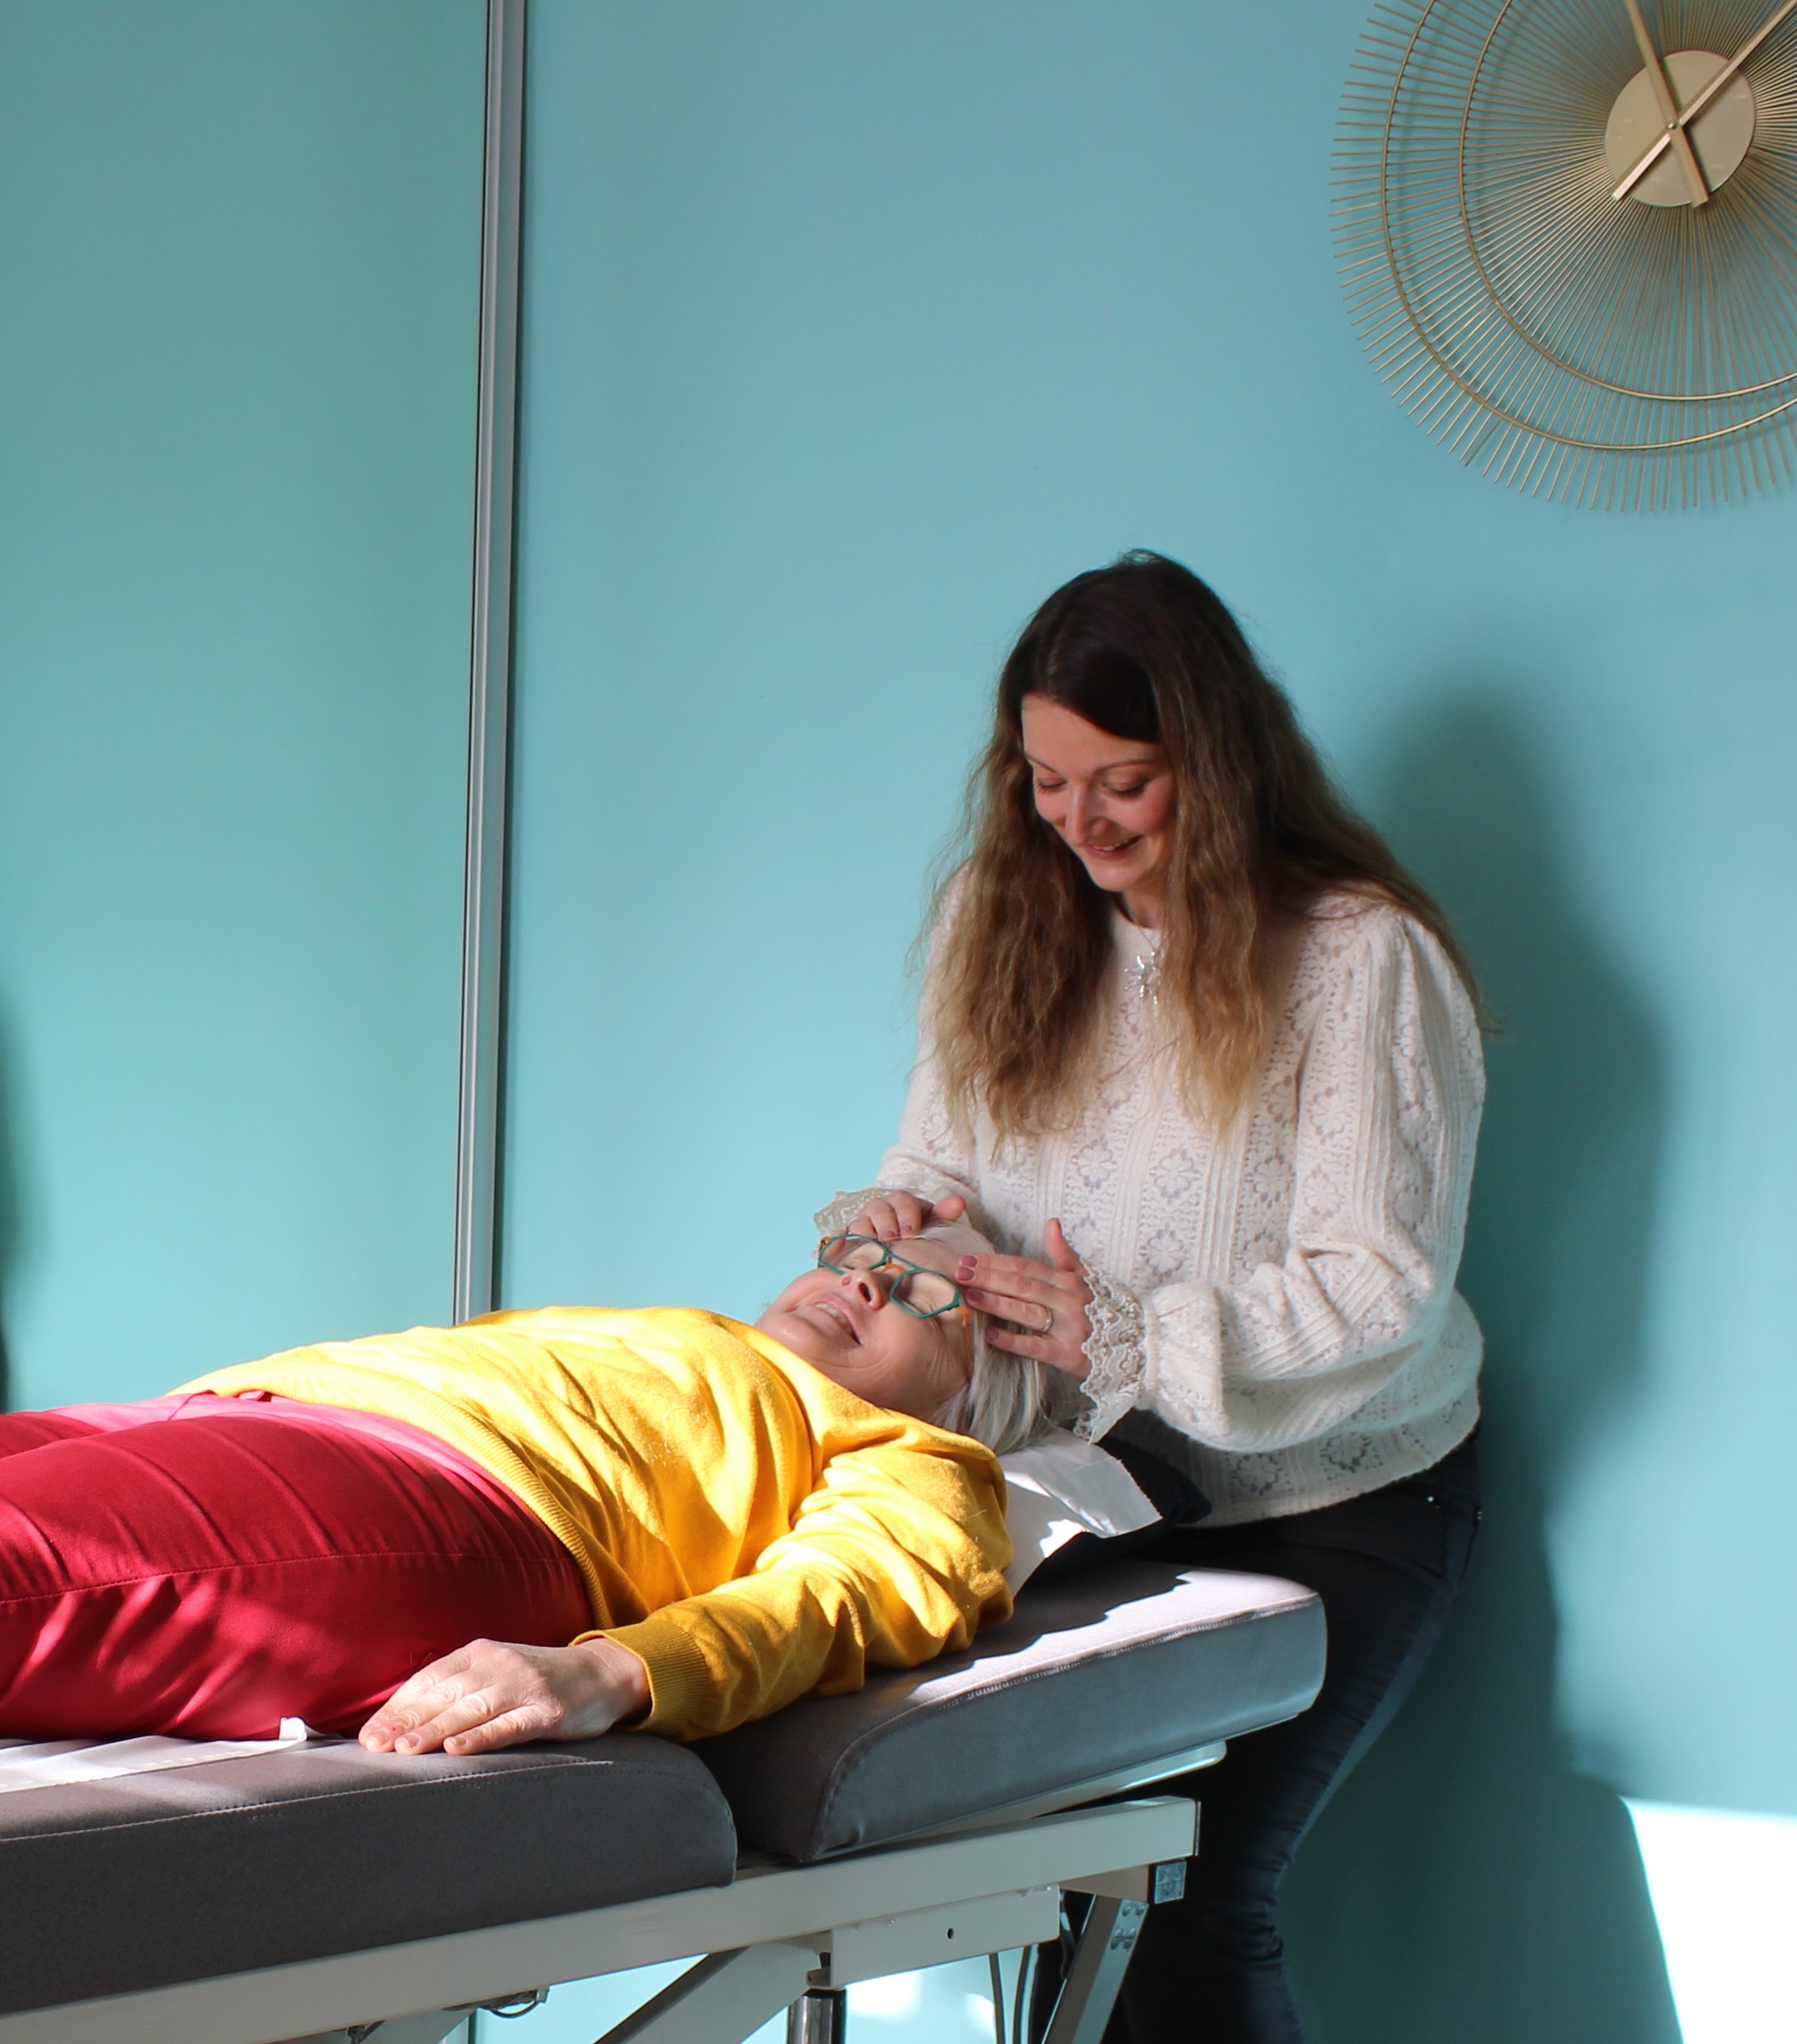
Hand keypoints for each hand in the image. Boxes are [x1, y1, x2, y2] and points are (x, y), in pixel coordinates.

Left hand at [358, 1636, 650, 1757]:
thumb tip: (400, 1718)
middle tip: (374, 1745)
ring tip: (405, 1750)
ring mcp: (525, 1687)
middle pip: (445, 1694)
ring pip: (472, 1709)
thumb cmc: (537, 1680)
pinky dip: (482, 1737)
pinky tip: (458, 1748)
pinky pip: (510, 1725)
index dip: (397, 1707)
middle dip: (406, 1721)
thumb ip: (457, 1688)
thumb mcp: (495, 1671)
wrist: (600, 1674)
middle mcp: (499, 1665)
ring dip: (435, 1729)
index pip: (430, 1679)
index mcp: (480, 1653)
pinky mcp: (549, 1712)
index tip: (368, 1734)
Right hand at [848, 1191, 966, 1240]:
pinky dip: (838, 1240)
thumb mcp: (932, 1225)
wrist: (899, 1250)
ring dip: (864, 1233)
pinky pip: (839, 1237)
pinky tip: (841, 1248)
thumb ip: (943, 1214)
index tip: (912, 1231)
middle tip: (892, 1238)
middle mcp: (879, 1209)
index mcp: (900, 1202)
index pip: (902, 1201)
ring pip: (858, 1223)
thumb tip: (958, 1203)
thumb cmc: (918, 1236)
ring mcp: (861, 1224)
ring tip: (872, 1246)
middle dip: (885, 1223)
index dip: (906, 1215)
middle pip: (878, 1209)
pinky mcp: (848, 1239)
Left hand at [958, 1218, 1091, 1377]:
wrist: (1134, 1344)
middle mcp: (1068, 1301)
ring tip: (970, 1296)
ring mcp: (1068, 1328)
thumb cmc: (1102, 1308)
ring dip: (997, 1303)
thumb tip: (1051, 1223)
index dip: (997, 1262)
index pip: (1026, 1267)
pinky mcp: (1067, 1355)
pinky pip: (1037, 1347)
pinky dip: (1014, 1341)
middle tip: (960, 1272)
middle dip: (989, 1277)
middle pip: (1023, 1285)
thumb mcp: (1087, 1277)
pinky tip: (992, 1335)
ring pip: (1028, 1312)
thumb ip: (1064, 1253)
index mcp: (1069, 1280)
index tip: (969, 1258)